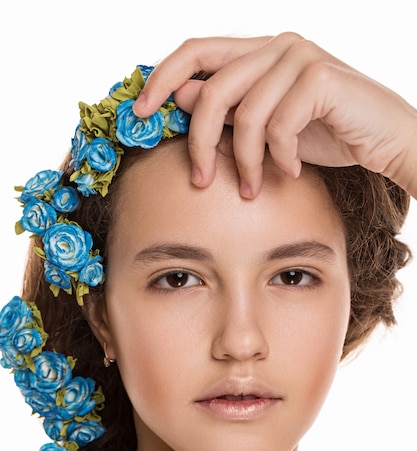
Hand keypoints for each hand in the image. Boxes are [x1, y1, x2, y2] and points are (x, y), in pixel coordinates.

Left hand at [134, 33, 416, 198]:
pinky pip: (279, 125)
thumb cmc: (325, 134)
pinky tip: (292, 171)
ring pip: (245, 113)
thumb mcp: (265, 128)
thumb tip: (179, 100)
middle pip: (212, 89)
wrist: (384, 139)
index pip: (196, 51)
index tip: (139, 112)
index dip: (162, 78)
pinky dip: (281, 157)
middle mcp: (274, 46)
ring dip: (247, 162)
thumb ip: (227, 113)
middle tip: (201, 180)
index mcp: (256, 53)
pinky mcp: (320, 77)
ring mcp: (299, 57)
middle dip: (199, 142)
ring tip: (255, 188)